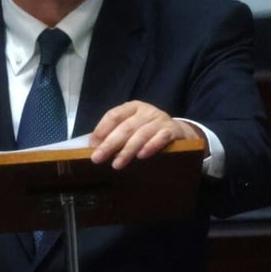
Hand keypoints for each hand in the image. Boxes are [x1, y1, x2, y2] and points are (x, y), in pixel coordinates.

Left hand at [89, 100, 206, 169]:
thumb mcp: (132, 128)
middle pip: (125, 127)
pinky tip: (142, 156)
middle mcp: (146, 110)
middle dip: (110, 144)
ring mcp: (160, 119)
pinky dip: (151, 146)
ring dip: (128, 150)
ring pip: (141, 134)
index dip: (102, 129)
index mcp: (132, 107)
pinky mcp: (173, 130)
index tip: (92, 145)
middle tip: (98, 158)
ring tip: (117, 164)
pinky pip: (161, 137)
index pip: (114, 115)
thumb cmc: (148, 132)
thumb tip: (94, 147)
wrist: (178, 133)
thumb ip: (115, 134)